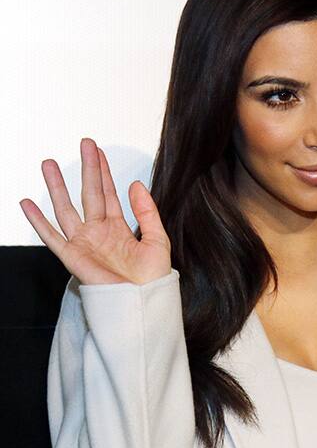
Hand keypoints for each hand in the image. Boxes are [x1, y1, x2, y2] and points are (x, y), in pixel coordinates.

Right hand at [19, 138, 171, 285]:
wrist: (142, 303)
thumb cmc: (152, 278)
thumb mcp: (157, 239)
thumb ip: (147, 211)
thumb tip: (135, 184)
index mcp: (119, 228)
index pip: (108, 193)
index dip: (103, 172)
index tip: (99, 151)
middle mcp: (99, 232)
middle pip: (89, 194)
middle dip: (87, 169)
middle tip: (84, 144)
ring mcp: (84, 243)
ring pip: (66, 208)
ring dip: (57, 186)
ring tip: (49, 164)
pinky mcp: (72, 257)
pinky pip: (51, 236)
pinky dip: (38, 220)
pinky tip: (28, 203)